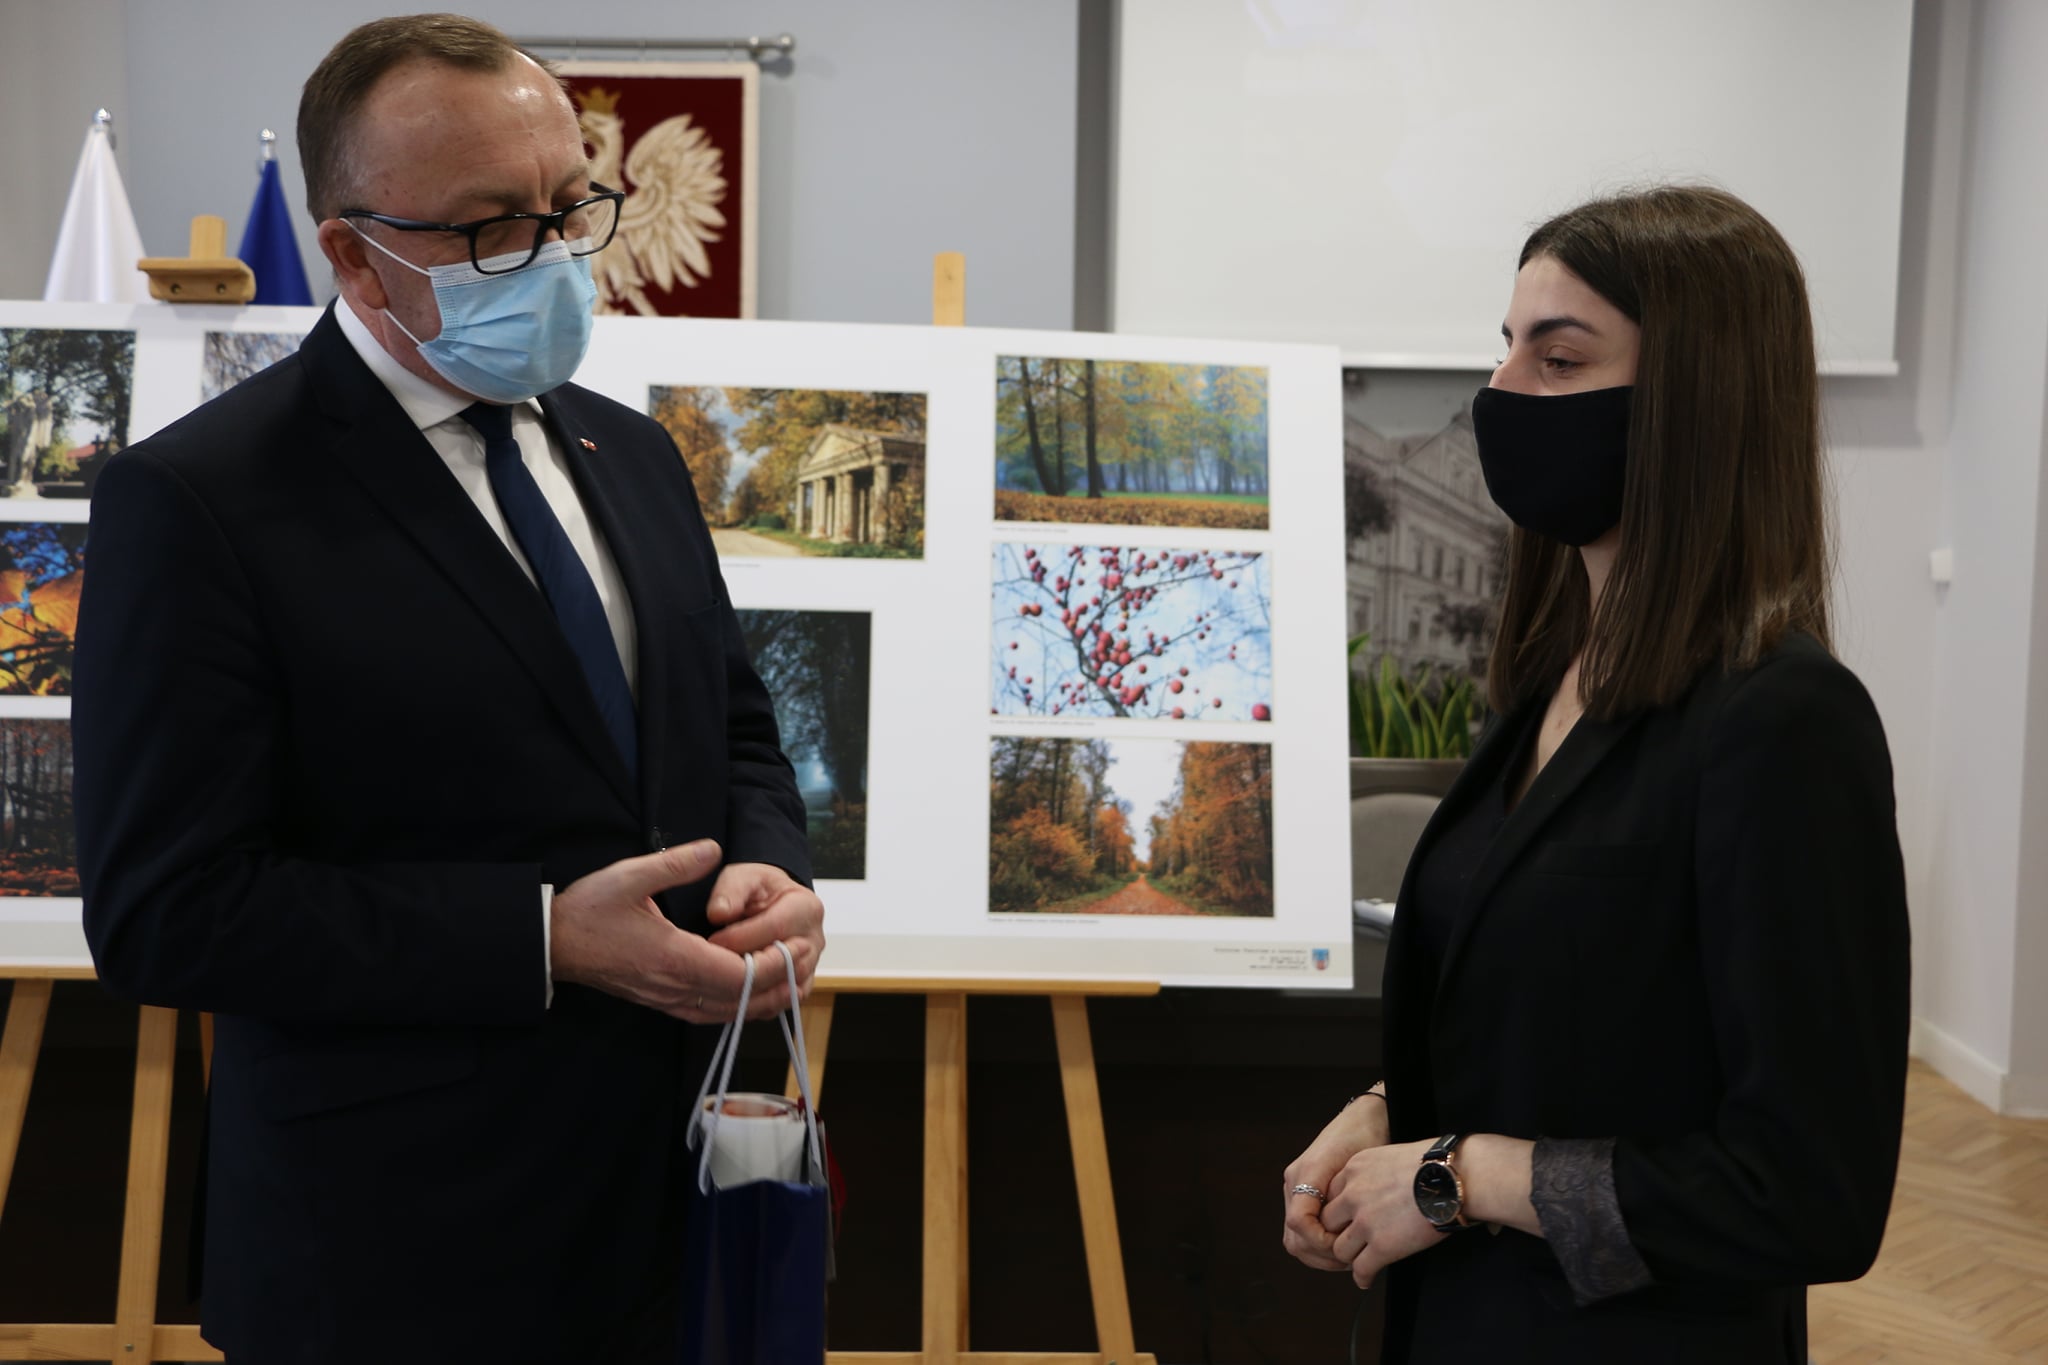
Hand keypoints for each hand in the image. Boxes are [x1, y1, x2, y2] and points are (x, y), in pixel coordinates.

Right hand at [549, 841, 796, 1023]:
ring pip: (727, 1013)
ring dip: (762, 999)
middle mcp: (675, 987)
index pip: (740, 975)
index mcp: (674, 958)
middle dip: (779, 982)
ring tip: (791, 979)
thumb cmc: (589, 910)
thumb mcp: (631, 875)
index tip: (797, 946)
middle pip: (741, 999)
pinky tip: (750, 993)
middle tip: (807, 959)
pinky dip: (737, 1006)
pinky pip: (709, 1014)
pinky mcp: (661, 1002)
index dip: (774, 965)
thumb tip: (714, 849)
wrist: (552, 944)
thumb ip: (676, 864)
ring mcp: (667, 999)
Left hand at [705, 861, 825, 1000]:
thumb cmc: (757, 890)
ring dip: (752, 989)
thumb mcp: (742, 877)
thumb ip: (730, 891)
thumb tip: (719, 913)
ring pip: (785, 989)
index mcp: (806, 907)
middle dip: (746, 968)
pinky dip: (756, 1003)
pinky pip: (781, 1002)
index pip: (775, 928)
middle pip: (784, 964)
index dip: (740, 938)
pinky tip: (732, 996)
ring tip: (722, 983)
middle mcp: (814, 940)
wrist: (770, 903)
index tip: (712, 943)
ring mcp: (811, 966)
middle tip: (713, 968)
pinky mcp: (800, 985)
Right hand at [1283, 1093, 1389, 1270]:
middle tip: (1351, 1259)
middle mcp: (1294, 1183)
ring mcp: (1296, 1190)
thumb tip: (1343, 1235)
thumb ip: (1343, 1195)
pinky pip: (1302, 1232)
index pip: (1299, 1222)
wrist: (1365, 1118)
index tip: (1346, 1244)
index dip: (1321, 1241)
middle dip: (1322, 1255)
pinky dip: (1319, 1246)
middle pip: (1294, 1238)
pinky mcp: (1303, 1195)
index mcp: (1305, 1174)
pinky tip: (1343, 1244)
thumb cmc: (1366, 1136)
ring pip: (1295, 1240)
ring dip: (1320, 1255)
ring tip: (1349, 1256)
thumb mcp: (1359, 1164)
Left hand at [1322, 1138, 1447, 1287]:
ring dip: (1349, 1257)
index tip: (1344, 1221)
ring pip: (1339, 1249)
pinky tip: (1366, 1279)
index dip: (1338, 1212)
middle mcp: (1353, 1194)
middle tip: (1349, 1242)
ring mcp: (1365, 1221)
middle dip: (1337, 1235)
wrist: (1453, 1178)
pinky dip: (1362, 1277)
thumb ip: (1373, 1173)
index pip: (1329, 1195)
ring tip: (1358, 1261)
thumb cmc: (1434, 1165)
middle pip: (1328, 1223)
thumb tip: (1377, 1189)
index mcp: (1354, 1169)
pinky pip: (1361, 1269)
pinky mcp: (1382, 1246)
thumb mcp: (1390, 1156)